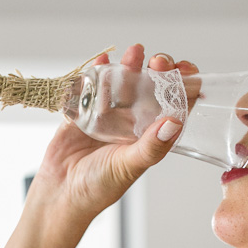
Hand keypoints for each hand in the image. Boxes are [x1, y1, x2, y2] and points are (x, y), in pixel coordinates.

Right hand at [32, 45, 197, 222]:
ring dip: (130, 65)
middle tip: (158, 62)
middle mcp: (132, 122)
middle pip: (152, 87)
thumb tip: (175, 122)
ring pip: (124, 82)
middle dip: (158, 70)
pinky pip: (92, 85)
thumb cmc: (98, 187)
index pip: (175, 105)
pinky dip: (97, 70)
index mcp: (150, 135)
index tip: (188, 71)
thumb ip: (151, 145)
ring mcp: (108, 114)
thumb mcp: (129, 166)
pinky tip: (102, 60)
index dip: (185, 86)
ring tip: (135, 53)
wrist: (60, 194)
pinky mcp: (83, 110)